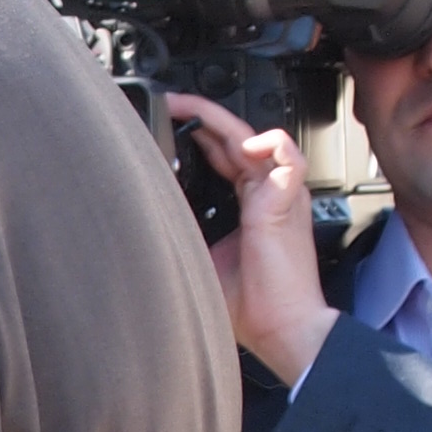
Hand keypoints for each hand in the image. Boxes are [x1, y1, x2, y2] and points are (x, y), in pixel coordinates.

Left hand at [164, 94, 335, 385]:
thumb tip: (142, 220)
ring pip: (253, 137)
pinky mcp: (288, 200)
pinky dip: (270, 143)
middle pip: (233, 138)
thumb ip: (181, 230)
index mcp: (248, 204)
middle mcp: (265, 193)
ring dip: (221, 119)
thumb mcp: (199, 256)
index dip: (197, 135)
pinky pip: (287, 157)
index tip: (168, 126)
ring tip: (188, 107)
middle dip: (201, 117)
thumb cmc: (252, 303)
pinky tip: (246, 145)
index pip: (222, 155)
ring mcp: (279, 193)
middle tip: (169, 104)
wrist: (282, 326)